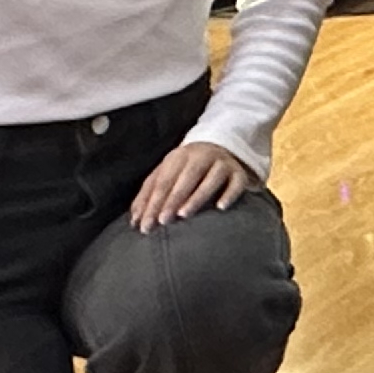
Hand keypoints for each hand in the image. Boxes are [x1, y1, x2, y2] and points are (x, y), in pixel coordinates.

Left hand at [127, 138, 256, 230]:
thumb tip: (134, 221)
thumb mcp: (166, 175)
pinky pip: (237, 183)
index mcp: (179, 157)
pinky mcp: (239, 173)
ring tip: (184, 213)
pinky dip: (229, 194)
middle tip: (163, 220)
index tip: (145, 224)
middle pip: (187, 177)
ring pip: (211, 178)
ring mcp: (222, 164)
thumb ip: (149, 196)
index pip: (163, 181)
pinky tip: (221, 207)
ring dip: (197, 196)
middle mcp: (201, 157)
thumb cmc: (186, 170)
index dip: (153, 202)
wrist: (221, 148)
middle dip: (173, 199)